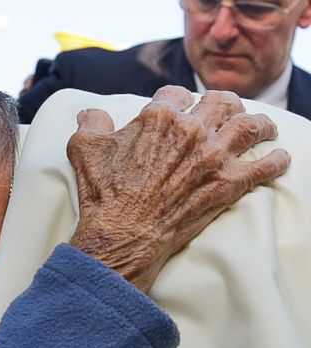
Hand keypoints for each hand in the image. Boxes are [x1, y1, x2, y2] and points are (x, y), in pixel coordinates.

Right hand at [66, 86, 289, 290]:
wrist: (122, 234)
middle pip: (221, 102)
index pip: (176, 94)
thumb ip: (91, 124)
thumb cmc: (103, 194)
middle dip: (226, 103)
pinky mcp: (228, 184)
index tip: (181, 107)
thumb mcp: (85, 151)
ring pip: (250, 126)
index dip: (178, 99)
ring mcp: (213, 156)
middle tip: (229, 110)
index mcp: (159, 117)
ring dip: (261, 124)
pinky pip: (264, 167)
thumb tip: (90, 113)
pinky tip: (280, 159)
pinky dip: (276, 161)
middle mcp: (192, 130)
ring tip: (265, 128)